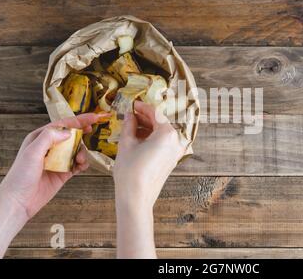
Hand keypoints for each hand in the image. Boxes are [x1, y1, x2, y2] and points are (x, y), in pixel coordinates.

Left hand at [0, 113, 107, 257]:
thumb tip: (68, 132)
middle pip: (71, 136)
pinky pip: (77, 165)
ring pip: (77, 150)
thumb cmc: (20, 176)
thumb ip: (49, 137)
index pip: (62, 125)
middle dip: (82, 133)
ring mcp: (57, 160)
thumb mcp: (32, 152)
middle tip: (92, 130)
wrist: (19, 202)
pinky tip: (82, 166)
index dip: (78, 120)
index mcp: (40, 138)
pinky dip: (83, 164)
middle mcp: (50, 148)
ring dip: (82, 153)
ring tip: (80, 160)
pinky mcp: (63, 173)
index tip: (93, 117)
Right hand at [113, 101, 185, 257]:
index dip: (141, 107)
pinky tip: (138, 138)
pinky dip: (152, 138)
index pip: (155, 113)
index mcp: (167, 134)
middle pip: (160, 122)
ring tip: (131, 126)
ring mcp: (176, 151)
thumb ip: (129, 125)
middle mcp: (176, 141)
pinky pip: (163, 143)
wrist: (136, 198)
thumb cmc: (131, 172)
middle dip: (145, 117)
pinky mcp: (172, 160)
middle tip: (130, 114)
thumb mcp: (126, 144)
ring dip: (148, 128)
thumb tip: (129, 115)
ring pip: (161, 133)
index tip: (132, 104)